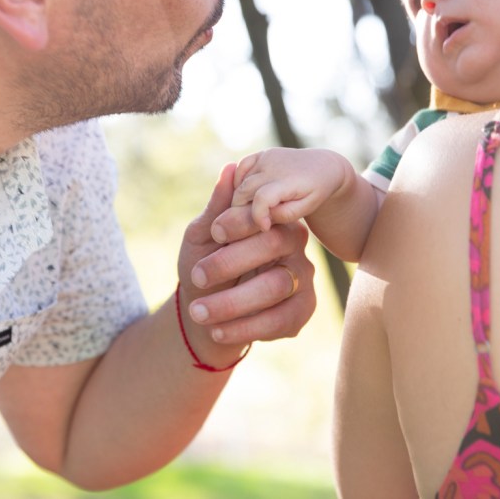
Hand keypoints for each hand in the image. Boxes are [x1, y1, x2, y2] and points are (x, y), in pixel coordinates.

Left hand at [178, 163, 316, 350]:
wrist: (204, 311)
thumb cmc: (203, 265)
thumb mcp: (201, 237)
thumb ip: (217, 209)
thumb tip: (230, 168)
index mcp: (271, 220)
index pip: (264, 214)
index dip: (239, 222)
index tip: (212, 233)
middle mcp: (294, 245)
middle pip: (274, 245)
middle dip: (231, 262)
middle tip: (196, 276)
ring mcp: (302, 278)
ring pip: (277, 286)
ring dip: (232, 302)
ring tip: (198, 311)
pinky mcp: (302, 311)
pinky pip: (280, 319)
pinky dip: (244, 327)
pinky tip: (216, 330)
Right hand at [211, 148, 353, 243]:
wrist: (322, 166)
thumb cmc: (314, 192)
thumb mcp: (306, 208)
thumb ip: (284, 214)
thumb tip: (260, 218)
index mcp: (288, 180)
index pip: (262, 198)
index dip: (258, 216)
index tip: (265, 227)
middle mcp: (274, 165)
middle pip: (243, 193)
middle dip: (241, 212)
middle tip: (250, 225)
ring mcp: (266, 157)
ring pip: (239, 183)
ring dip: (240, 200)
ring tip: (251, 212)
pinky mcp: (261, 154)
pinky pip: (240, 169)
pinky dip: (239, 184)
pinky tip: (248, 195)